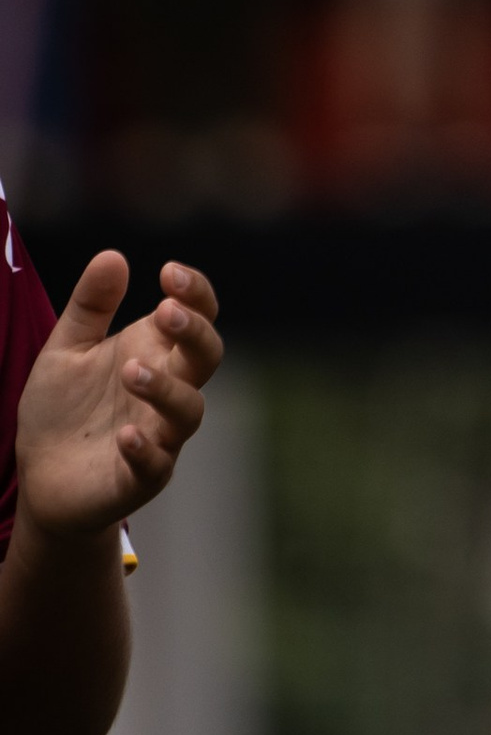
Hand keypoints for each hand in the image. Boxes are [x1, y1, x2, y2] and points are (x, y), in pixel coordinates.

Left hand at [15, 256, 222, 541]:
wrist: (38, 479)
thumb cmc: (61, 410)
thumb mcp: (65, 350)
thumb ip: (89, 307)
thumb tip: (113, 255)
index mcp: (155, 351)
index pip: (200, 314)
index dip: (196, 291)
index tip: (168, 272)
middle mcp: (168, 390)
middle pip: (208, 356)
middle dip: (195, 331)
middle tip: (165, 311)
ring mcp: (159, 435)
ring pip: (189, 410)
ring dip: (166, 388)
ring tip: (130, 372)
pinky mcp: (139, 478)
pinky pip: (157, 465)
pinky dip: (146, 450)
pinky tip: (124, 435)